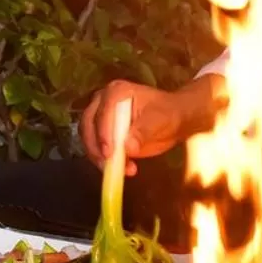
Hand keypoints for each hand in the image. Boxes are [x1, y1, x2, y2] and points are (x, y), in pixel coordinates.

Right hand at [78, 76, 223, 175]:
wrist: (173, 120)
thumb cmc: (167, 114)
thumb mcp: (160, 121)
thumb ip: (144, 132)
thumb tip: (128, 147)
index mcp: (117, 92)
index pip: (103, 112)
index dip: (103, 133)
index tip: (109, 153)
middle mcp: (103, 101)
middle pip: (88, 125)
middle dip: (96, 148)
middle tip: (109, 165)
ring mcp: (100, 117)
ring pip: (88, 138)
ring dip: (99, 157)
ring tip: (121, 170)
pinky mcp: (101, 133)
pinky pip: (95, 148)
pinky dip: (104, 161)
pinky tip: (123, 169)